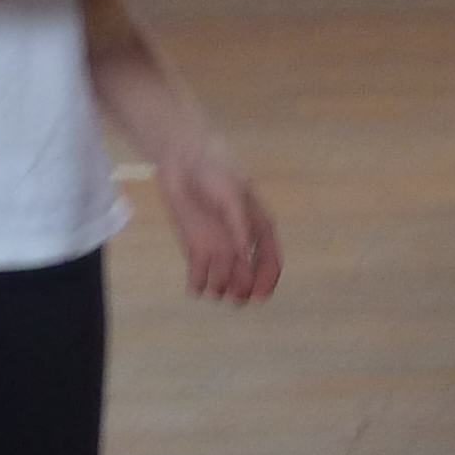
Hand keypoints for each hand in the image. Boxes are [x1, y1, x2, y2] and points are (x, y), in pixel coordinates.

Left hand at [153, 138, 282, 303]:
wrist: (184, 158)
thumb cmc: (216, 170)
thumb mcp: (233, 195)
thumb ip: (239, 226)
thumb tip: (247, 255)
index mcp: (258, 227)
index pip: (270, 261)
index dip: (267, 282)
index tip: (258, 297)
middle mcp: (240, 242)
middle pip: (248, 277)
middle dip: (243, 290)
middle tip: (234, 296)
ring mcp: (218, 246)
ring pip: (224, 279)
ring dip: (221, 289)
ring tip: (214, 288)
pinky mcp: (195, 246)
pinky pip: (199, 274)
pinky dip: (198, 284)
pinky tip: (195, 287)